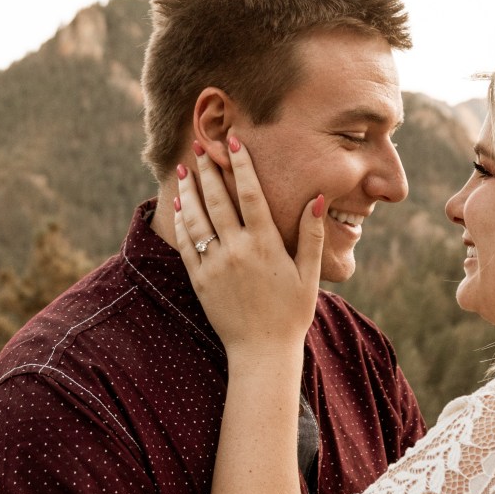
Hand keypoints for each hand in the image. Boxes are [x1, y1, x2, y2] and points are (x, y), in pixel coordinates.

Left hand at [175, 136, 324, 354]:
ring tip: (184, 169)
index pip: (250, 193)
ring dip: (189, 190)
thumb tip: (316, 198)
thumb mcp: (310, 274)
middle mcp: (237, 250)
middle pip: (218, 199)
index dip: (240, 164)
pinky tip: (178, 205)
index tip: (232, 141)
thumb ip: (311, 235)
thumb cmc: (291, 313)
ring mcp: (214, 264)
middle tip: (199, 145)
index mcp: (265, 244)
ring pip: (196, 218)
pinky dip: (180, 221)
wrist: (261, 352)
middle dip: (208, 169)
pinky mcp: (199, 280)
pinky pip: (185, 243)